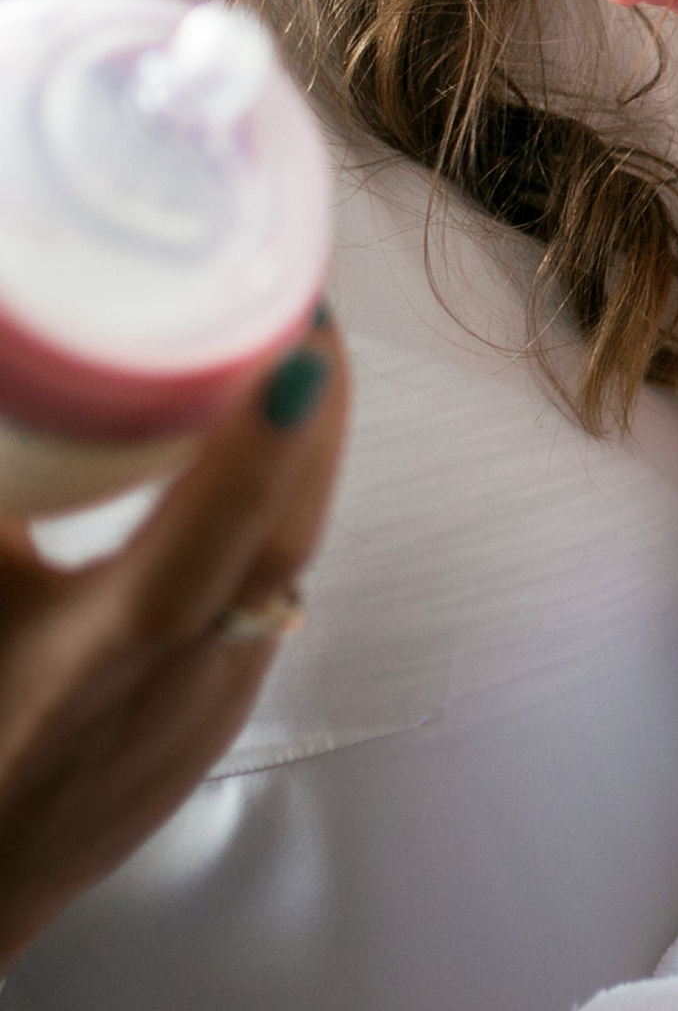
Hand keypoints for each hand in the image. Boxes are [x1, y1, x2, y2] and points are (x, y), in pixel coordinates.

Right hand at [0, 310, 347, 969]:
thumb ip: (3, 492)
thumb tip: (22, 376)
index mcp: (110, 648)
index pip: (218, 530)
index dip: (267, 439)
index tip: (308, 346)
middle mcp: (189, 672)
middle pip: (288, 526)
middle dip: (313, 413)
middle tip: (305, 305)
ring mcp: (220, 693)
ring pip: (291, 554)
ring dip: (305, 457)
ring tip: (297, 354)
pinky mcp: (225, 706)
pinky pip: (272, 587)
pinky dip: (278, 513)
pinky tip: (265, 460)